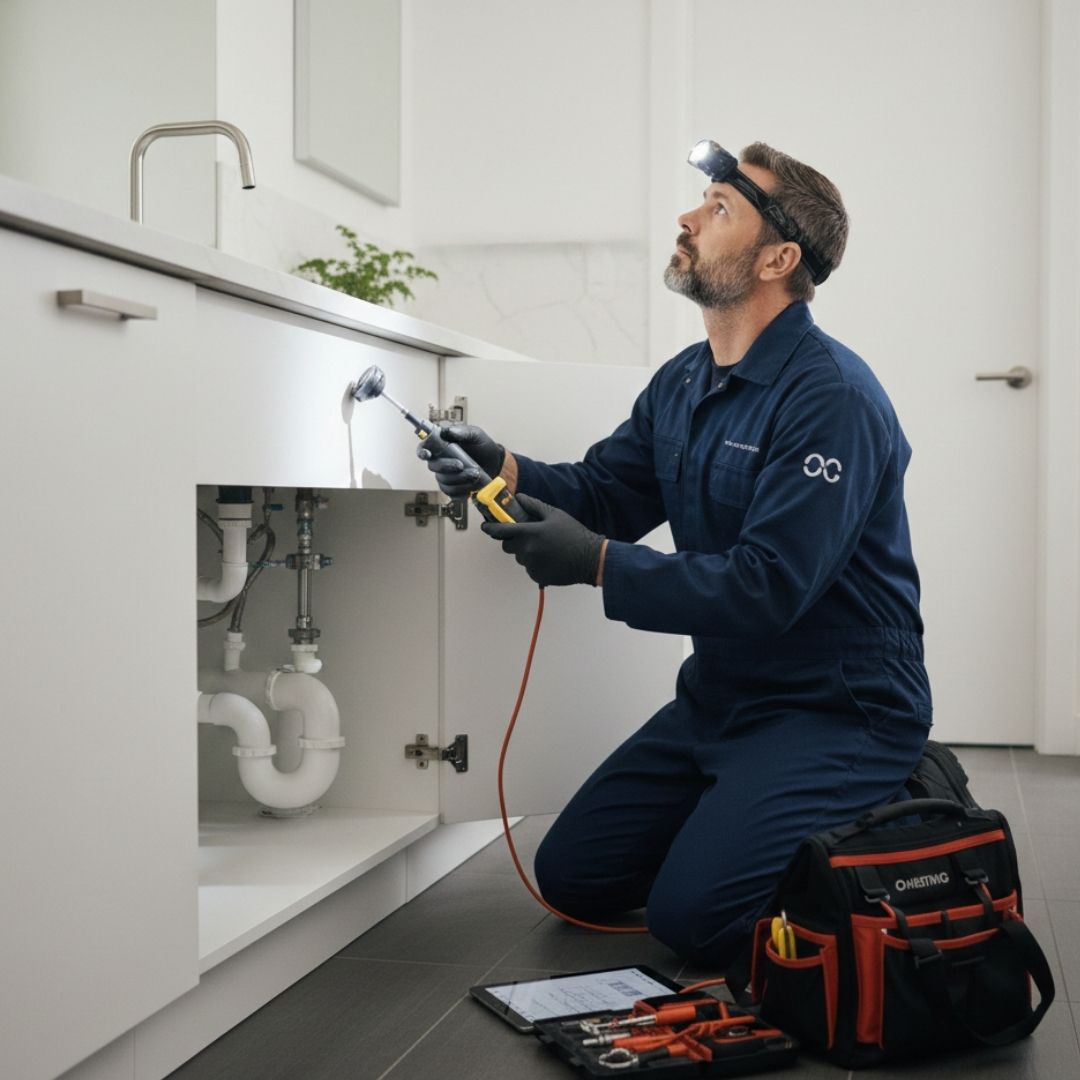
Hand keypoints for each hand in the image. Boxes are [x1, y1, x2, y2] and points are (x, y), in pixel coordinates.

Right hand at [416, 423, 504, 497]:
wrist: (495, 462)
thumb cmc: (482, 446)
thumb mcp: (475, 434)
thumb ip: (462, 431)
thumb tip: (448, 431)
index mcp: (441, 446)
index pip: (424, 448)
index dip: (422, 451)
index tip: (427, 454)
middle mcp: (440, 461)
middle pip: (433, 467)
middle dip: (447, 466)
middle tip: (462, 465)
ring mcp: (446, 476)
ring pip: (443, 481)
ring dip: (459, 478)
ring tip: (475, 474)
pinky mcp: (453, 488)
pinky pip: (451, 492)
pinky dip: (462, 489)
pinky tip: (472, 485)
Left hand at [482, 493, 604, 586]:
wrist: (590, 558)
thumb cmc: (574, 534)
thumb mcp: (554, 515)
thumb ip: (534, 506)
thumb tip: (519, 498)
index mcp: (530, 533)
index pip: (501, 531)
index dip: (490, 528)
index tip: (485, 527)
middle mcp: (528, 550)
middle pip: (507, 546)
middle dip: (513, 540)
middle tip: (528, 536)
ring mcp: (531, 565)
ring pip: (520, 557)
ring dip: (526, 552)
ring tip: (546, 548)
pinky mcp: (537, 577)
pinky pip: (529, 568)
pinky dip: (535, 563)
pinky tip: (550, 558)